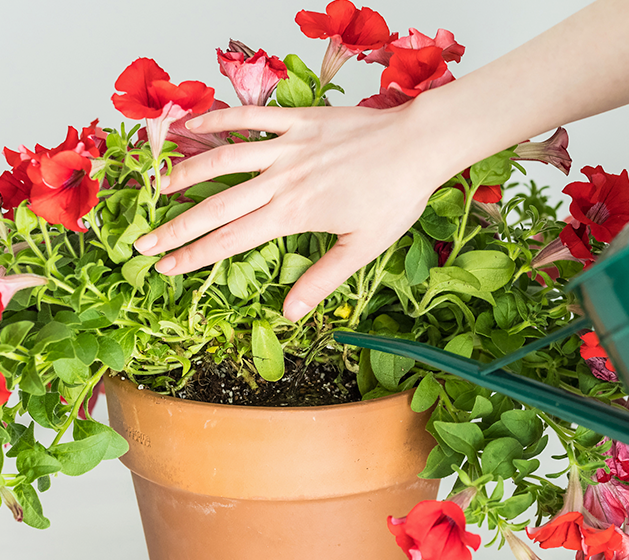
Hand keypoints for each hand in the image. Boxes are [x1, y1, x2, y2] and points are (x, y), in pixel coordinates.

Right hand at [134, 102, 455, 320]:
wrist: (419, 145)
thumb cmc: (396, 197)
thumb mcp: (362, 248)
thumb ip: (322, 279)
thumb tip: (290, 314)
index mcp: (294, 214)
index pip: (231, 240)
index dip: (194, 255)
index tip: (165, 267)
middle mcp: (282, 179)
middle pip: (216, 205)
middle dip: (176, 226)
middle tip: (143, 242)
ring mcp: (288, 145)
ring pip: (224, 157)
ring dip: (187, 171)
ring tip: (159, 186)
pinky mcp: (299, 119)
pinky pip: (251, 116)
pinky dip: (220, 117)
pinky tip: (194, 123)